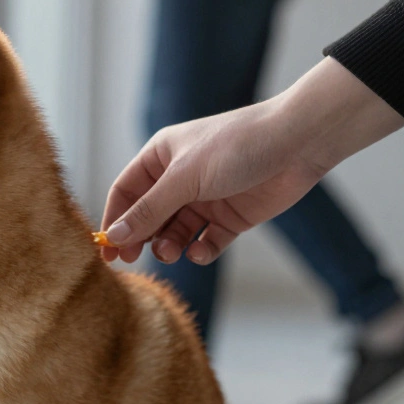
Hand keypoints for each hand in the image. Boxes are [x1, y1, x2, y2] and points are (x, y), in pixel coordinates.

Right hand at [100, 58, 403, 264]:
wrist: (297, 144)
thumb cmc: (236, 146)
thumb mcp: (184, 178)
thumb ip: (149, 210)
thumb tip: (114, 236)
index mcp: (161, 157)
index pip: (126, 192)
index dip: (114, 220)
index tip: (106, 250)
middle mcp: (179, 178)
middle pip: (148, 216)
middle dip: (140, 237)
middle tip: (133, 259)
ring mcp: (205, 199)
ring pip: (175, 232)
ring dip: (169, 245)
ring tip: (171, 252)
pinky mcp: (230, 217)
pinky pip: (206, 241)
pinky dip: (200, 251)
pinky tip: (200, 252)